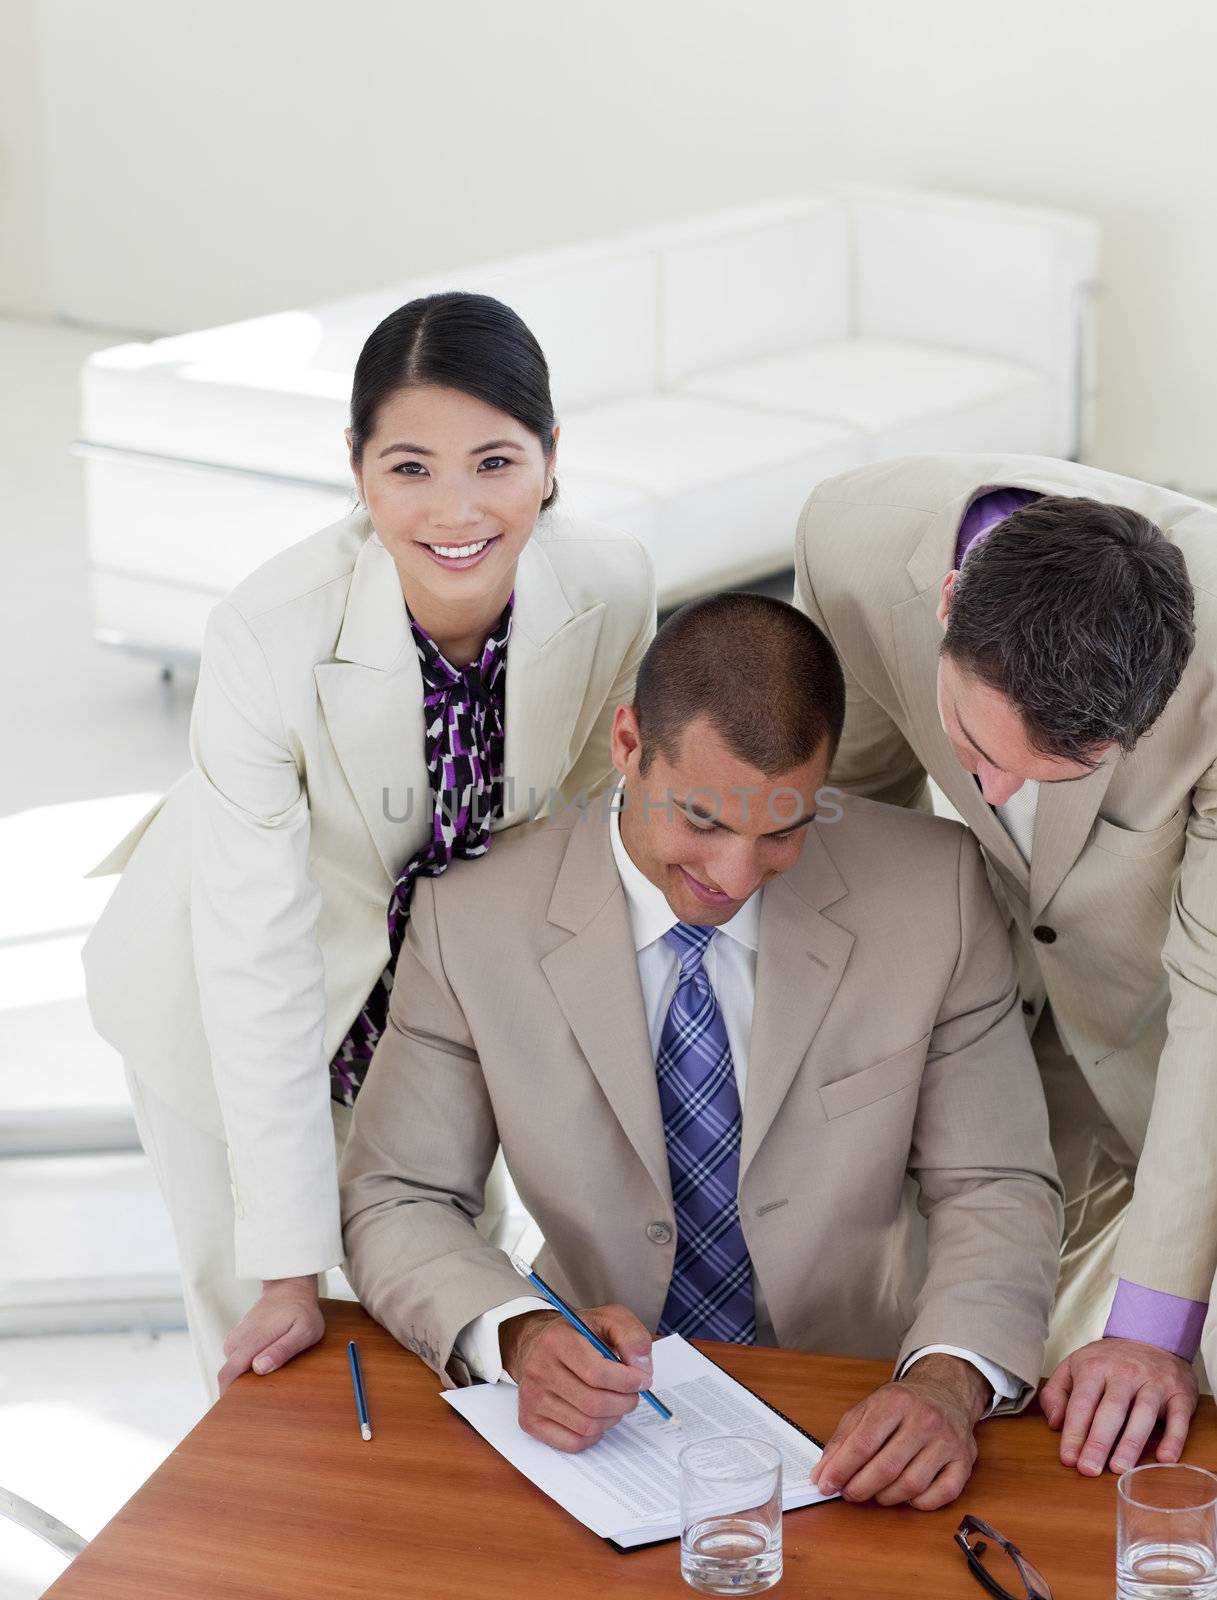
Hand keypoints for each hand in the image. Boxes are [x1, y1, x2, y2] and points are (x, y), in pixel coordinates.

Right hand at [217, 1275, 324, 1392]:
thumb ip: (282, 1350)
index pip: (228, 1374)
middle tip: (259, 1402)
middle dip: (237, 1390)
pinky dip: (245, 1366)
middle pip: (227, 1374)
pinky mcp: (239, 1336)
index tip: (237, 1412)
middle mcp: (238, 1339)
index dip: (227, 1396)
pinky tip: (262, 1366)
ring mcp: (236, 1336)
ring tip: (265, 1383)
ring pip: (232, 1366)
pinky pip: (236, 1358)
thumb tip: (258, 1368)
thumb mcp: (304, 1331)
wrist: (290, 1286)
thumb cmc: (301, 1311)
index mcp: (252, 1340)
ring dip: (243, 1377)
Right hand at [500, 1303, 654, 1452]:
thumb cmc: (578, 1334)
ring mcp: (531, 1398)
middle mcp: (538, 1369)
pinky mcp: (530, 1420)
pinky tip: (597, 1417)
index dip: (627, 1382)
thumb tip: (641, 1368)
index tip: (643, 1380)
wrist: (539, 1344)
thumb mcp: (608, 1319)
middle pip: (593, 1404)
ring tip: (616, 1402)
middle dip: (624, 1403)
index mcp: (557, 1340)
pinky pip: (572, 1443)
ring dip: (612, 1418)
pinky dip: (594, 1435)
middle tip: (633, 1395)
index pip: (596, 1373)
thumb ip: (631, 1336)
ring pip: (586, 1426)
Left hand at [810, 1354, 988, 1509]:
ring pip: (911, 1485)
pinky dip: (919, 1503)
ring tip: (874, 1493)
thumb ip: (842, 1441)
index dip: (841, 1469)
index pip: (863, 1443)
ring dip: (886, 1497)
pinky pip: (941, 1496)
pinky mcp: (964, 1461)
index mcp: (895, 1402)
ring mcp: (947, 1441)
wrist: (945, 1391)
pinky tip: (906, 1495)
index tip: (826, 1484)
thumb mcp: (867, 1409)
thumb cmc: (902, 1404)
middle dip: (860, 1488)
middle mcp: (924, 1419)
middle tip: (848, 1494)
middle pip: (886, 1468)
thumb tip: (821, 1475)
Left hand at [1040, 1337, 1197, 1474]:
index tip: (1068, 1459)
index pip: (1082, 1403)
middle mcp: (1124, 1374)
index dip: (1074, 1432)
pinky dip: (1173, 1439)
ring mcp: (1153, 1383)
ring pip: (1142, 1413)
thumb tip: (1055, 1424)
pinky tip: (1164, 1459)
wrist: (1151, 1336)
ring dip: (1131, 1443)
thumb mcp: (1073, 1365)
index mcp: (1094, 1367)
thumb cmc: (1107, 1361)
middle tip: (1089, 1470)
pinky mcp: (1179, 1394)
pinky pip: (1178, 1418)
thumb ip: (1057, 1393)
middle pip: (1111, 1410)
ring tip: (1120, 1469)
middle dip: (1098, 1442)